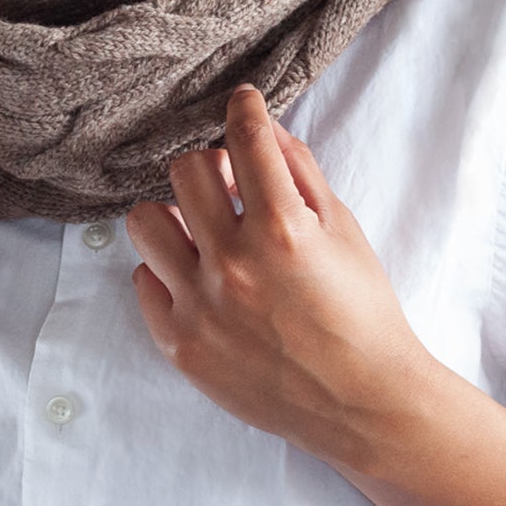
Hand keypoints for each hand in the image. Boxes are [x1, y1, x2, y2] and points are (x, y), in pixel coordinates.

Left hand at [125, 84, 424, 468]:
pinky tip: (201, 279)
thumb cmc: (361, 314)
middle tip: (229, 181)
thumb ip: (300, 172)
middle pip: (184, 171)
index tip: (241, 102)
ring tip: (201, 231)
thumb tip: (264, 126)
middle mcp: (233, 265)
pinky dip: (168, 273)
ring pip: (145, 221)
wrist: (362, 403)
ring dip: (174, 215)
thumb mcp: (344, 231)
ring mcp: (200, 307)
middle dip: (209, 165)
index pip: (244, 139)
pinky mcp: (181, 344)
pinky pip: (143, 282)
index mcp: (282, 230)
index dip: (244, 108)